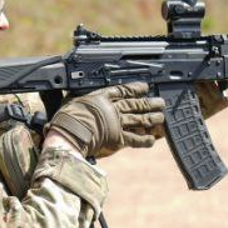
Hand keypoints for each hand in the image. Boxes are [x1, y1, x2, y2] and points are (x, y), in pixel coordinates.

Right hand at [46, 82, 165, 158]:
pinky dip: (145, 140)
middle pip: (135, 104)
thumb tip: (70, 93)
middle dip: (150, 103)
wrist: (70, 133)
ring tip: (161, 117)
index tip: (145, 87)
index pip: (122, 90)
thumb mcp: (71, 100)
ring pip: (139, 119)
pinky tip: (152, 140)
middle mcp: (113, 109)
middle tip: (160, 102)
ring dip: (152, 118)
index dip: (135, 88)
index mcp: (102, 97)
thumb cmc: (66, 118)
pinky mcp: (118, 139)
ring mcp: (117, 123)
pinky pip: (135, 139)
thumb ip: (77, 97)